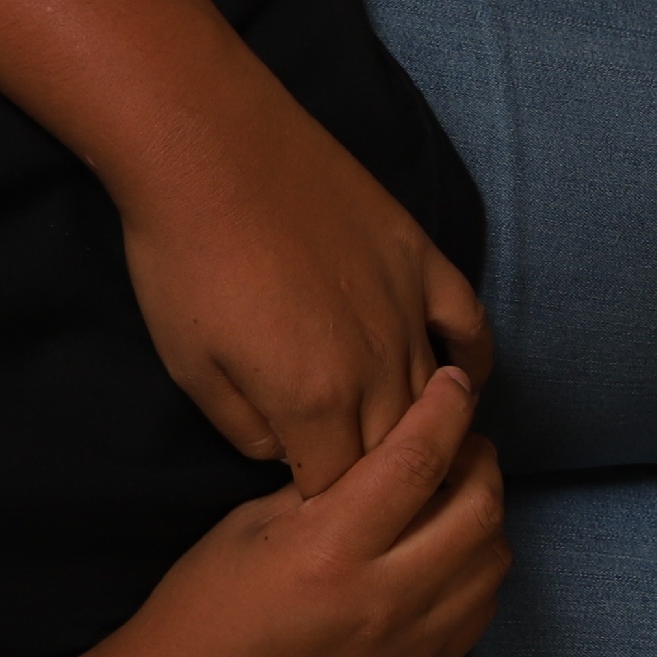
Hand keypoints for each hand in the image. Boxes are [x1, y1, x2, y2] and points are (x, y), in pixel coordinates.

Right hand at [98, 367, 509, 656]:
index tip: (455, 383)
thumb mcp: (242, 532)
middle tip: (459, 443)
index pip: (417, 460)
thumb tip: (373, 462)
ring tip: (452, 501)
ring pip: (492, 563)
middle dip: (479, 461)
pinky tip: (443, 559)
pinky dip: (475, 573)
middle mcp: (383, 597)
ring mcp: (409, 647)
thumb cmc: (196, 616)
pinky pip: (478, 614)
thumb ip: (316, 496)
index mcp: (328, 549)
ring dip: (484, 518)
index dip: (447, 410)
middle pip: (478, 509)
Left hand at [116, 94, 493, 496]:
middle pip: (396, 451)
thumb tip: (283, 454)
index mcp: (313, 401)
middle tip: (365, 486)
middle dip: (379, 478)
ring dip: (423, 429)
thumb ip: (244, 426)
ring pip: (435, 397)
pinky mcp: (421, 261)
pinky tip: (465, 382)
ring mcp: (407, 311)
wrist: (210, 151)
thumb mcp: (188, 365)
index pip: (342, 487)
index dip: (326, 501)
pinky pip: (470, 326)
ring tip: (414, 452)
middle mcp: (375, 366)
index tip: (312, 504)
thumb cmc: (183, 261)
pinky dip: (472, 361)